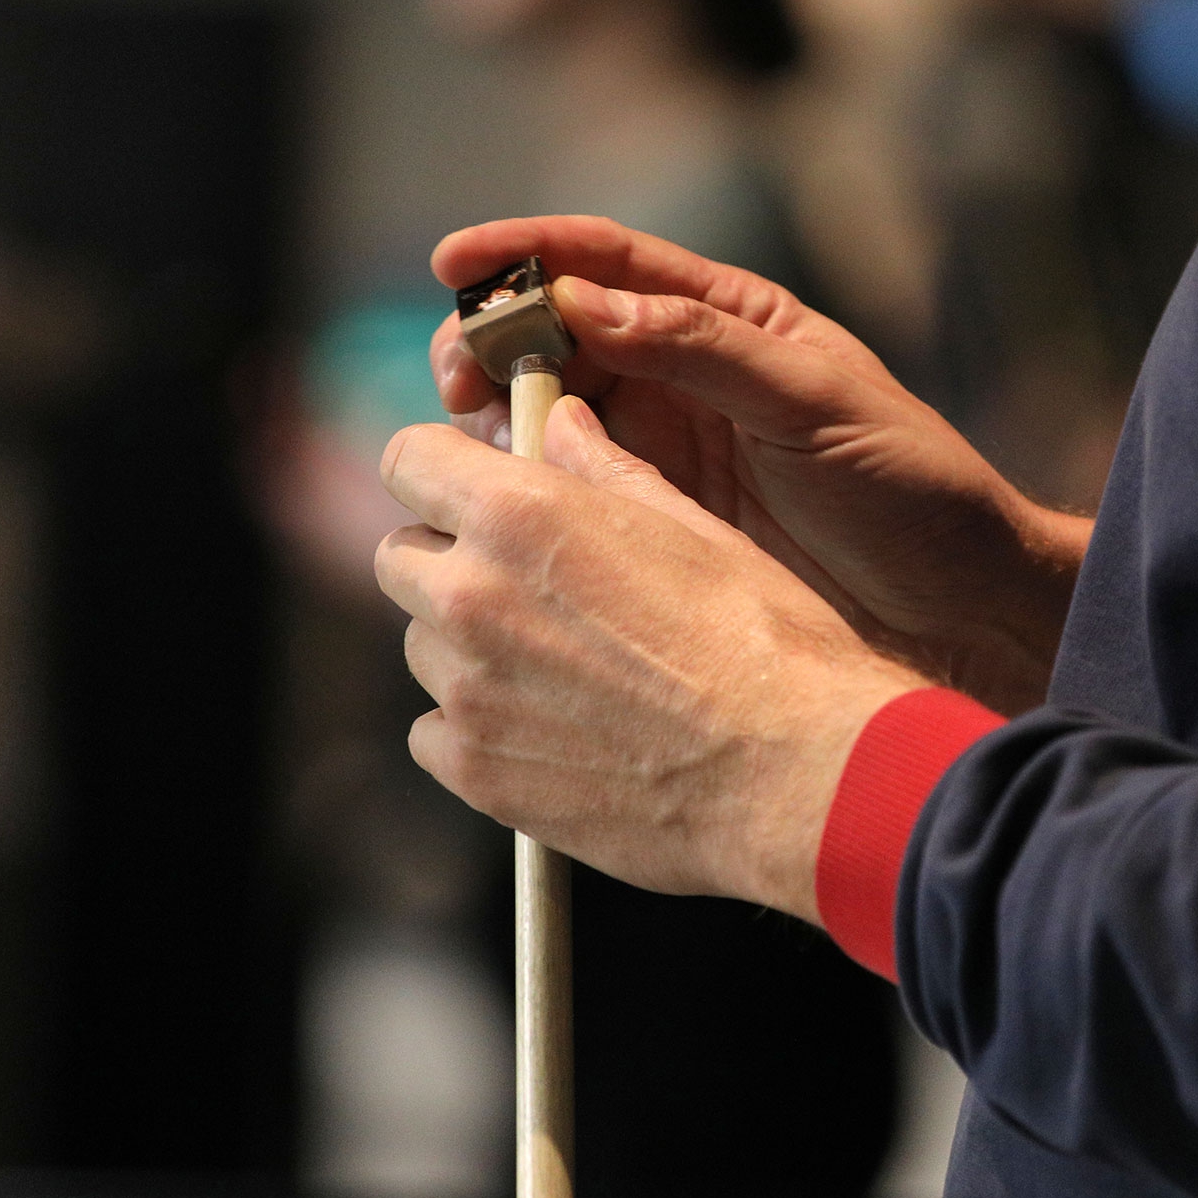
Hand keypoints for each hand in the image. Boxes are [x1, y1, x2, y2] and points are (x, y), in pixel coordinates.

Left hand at [375, 398, 925, 919]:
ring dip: (469, 647)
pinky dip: (477, 729)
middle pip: (401, 558)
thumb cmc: (765, 643)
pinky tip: (553, 731)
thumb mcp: (696, 530)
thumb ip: (607, 472)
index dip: (439, 470)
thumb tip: (561, 424)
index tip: (470, 490)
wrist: (796, 773)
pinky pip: (434, 732)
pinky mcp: (474, 770)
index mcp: (521, 513)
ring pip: (423, 646)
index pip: (408, 460)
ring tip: (564, 669)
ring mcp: (466, 691)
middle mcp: (474, 595)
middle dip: (451, 560)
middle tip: (530, 585)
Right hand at [428, 215, 1089, 712]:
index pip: (607, 261)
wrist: (957, 608)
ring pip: (548, 416)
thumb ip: (703, 348)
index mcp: (726, 320)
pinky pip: (571, 496)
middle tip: (457, 380)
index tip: (456, 263)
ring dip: (499, 421)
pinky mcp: (655, 529)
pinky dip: (527, 493)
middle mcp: (681, 377)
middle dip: (491, 343)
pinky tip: (506, 505)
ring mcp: (664, 454)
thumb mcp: (816, 404)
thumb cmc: (911, 487)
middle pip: (555, 335)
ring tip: (477, 444)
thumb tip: (583, 300)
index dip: (524, 252)